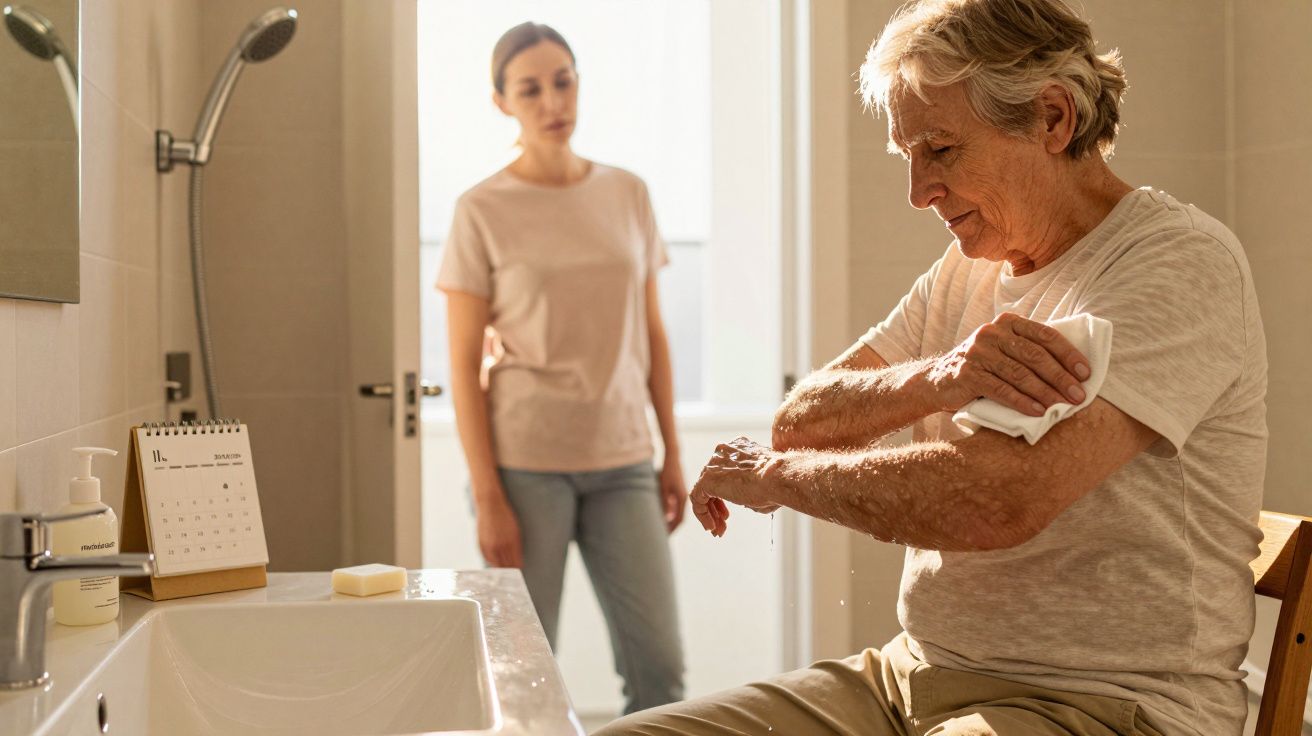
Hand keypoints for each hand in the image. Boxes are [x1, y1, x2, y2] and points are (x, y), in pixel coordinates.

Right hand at [474, 494, 522, 567]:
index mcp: (512, 542)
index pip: (516, 563)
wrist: (490, 505)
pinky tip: (496, 560)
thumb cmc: (505, 516)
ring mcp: (490, 545)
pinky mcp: (481, 544)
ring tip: (505, 569)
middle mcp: (500, 545)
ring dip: (501, 566)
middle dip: (510, 570)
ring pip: (496, 564)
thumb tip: (518, 562)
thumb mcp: (516, 530)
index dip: (518, 568)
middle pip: (506, 566)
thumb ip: (517, 547)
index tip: (519, 571)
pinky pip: (488, 558)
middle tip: (512, 573)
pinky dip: (493, 561)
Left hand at [660, 457, 688, 532]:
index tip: (664, 537)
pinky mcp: (679, 491)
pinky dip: (671, 513)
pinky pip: (676, 506)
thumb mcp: (663, 487)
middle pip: (679, 518)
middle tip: (662, 537)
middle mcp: (684, 498)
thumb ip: (664, 502)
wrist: (673, 457)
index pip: (678, 520)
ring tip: (662, 529)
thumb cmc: (667, 470)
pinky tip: (664, 517)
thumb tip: (665, 518)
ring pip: (678, 513)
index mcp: (682, 499)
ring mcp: (682, 495)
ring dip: (671, 521)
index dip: (671, 529)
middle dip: (671, 528)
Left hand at [690, 437, 780, 536]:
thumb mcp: (764, 484)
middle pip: (713, 481)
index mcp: (738, 448)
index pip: (724, 472)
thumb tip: (746, 501)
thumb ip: (751, 489)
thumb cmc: (778, 483)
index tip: (728, 514)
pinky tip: (712, 527)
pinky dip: (702, 514)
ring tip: (717, 531)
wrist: (779, 478)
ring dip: (709, 513)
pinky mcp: (707, 478)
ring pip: (703, 491)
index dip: (725, 495)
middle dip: (716, 506)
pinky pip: (697, 498)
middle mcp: (724, 452)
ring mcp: (713, 464)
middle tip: (722, 525)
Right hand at [927, 312, 1089, 416]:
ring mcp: (977, 352)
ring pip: (1019, 373)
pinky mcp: (967, 374)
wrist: (936, 381)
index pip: (1045, 335)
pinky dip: (1021, 401)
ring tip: (1062, 407)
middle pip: (1034, 355)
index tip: (1086, 373)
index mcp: (1007, 322)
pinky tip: (1037, 412)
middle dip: (1060, 377)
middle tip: (1079, 395)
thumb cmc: (982, 368)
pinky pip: (1000, 389)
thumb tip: (1075, 370)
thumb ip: (1030, 351)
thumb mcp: (1004, 351)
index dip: (1068, 354)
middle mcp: (991, 332)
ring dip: (1045, 392)